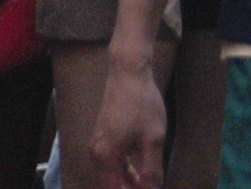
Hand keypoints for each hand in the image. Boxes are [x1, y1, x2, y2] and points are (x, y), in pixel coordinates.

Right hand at [89, 50, 168, 188]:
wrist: (129, 74)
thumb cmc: (142, 104)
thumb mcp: (153, 139)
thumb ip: (152, 170)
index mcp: (106, 157)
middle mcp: (96, 153)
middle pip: (110, 183)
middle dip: (129, 188)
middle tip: (151, 186)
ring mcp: (98, 144)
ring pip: (111, 173)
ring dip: (127, 181)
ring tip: (148, 182)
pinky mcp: (103, 137)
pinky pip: (111, 161)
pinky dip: (124, 168)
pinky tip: (140, 169)